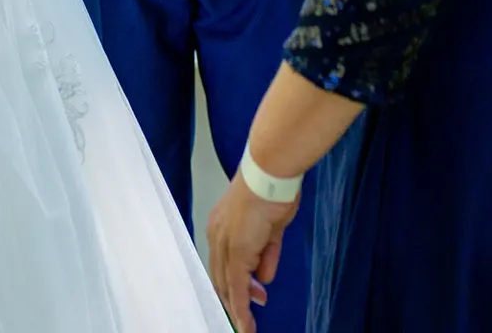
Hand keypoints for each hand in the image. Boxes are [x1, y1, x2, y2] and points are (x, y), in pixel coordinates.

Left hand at [206, 175, 298, 332]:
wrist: (271, 173)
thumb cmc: (273, 189)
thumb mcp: (271, 228)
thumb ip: (266, 253)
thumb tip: (264, 277)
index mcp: (222, 226)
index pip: (222, 262)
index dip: (233, 283)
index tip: (247, 296)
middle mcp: (218, 236)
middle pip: (221, 277)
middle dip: (234, 299)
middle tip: (248, 316)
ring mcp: (226, 244)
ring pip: (228, 285)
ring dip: (239, 307)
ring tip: (247, 324)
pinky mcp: (237, 252)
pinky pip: (237, 286)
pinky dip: (241, 307)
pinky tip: (245, 322)